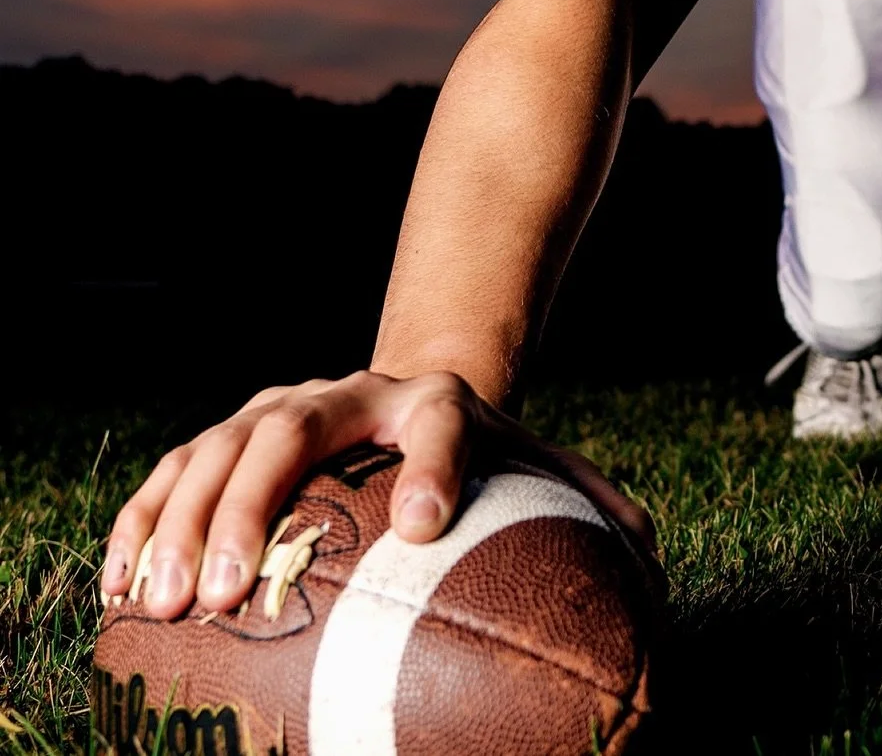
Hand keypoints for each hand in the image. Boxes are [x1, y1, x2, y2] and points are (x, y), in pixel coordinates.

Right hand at [100, 370, 656, 619]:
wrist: (416, 388)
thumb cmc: (480, 451)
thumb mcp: (535, 465)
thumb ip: (587, 500)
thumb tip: (650, 554)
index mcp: (437, 401)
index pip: (442, 422)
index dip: (432, 466)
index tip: (421, 526)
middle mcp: (353, 393)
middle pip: (296, 429)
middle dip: (255, 503)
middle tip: (230, 590)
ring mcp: (284, 403)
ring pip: (221, 444)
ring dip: (181, 520)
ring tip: (162, 604)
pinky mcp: (235, 429)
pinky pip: (176, 466)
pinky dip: (143, 519)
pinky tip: (121, 589)